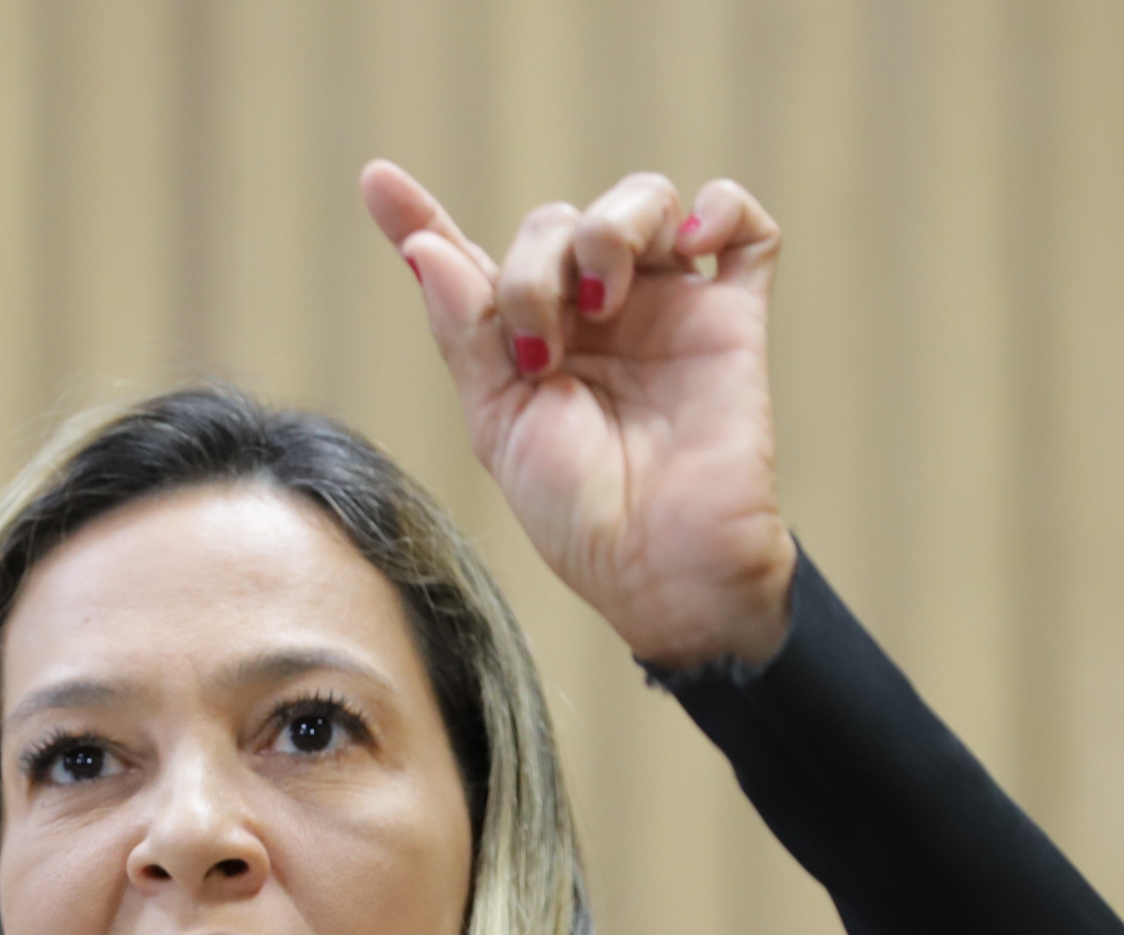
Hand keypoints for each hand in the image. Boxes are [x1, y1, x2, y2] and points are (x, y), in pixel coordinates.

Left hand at [361, 161, 796, 669]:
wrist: (663, 565)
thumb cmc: (578, 515)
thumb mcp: (498, 426)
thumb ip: (466, 333)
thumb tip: (424, 250)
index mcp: (525, 343)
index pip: (470, 261)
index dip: (422, 218)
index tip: (378, 181)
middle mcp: (592, 316)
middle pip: (555, 222)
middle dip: (534, 265)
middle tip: (541, 345)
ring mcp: (665, 310)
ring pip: (642, 200)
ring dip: (612, 226)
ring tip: (605, 298)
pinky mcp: (732, 318)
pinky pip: (745, 228)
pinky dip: (722, 207)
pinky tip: (692, 243)